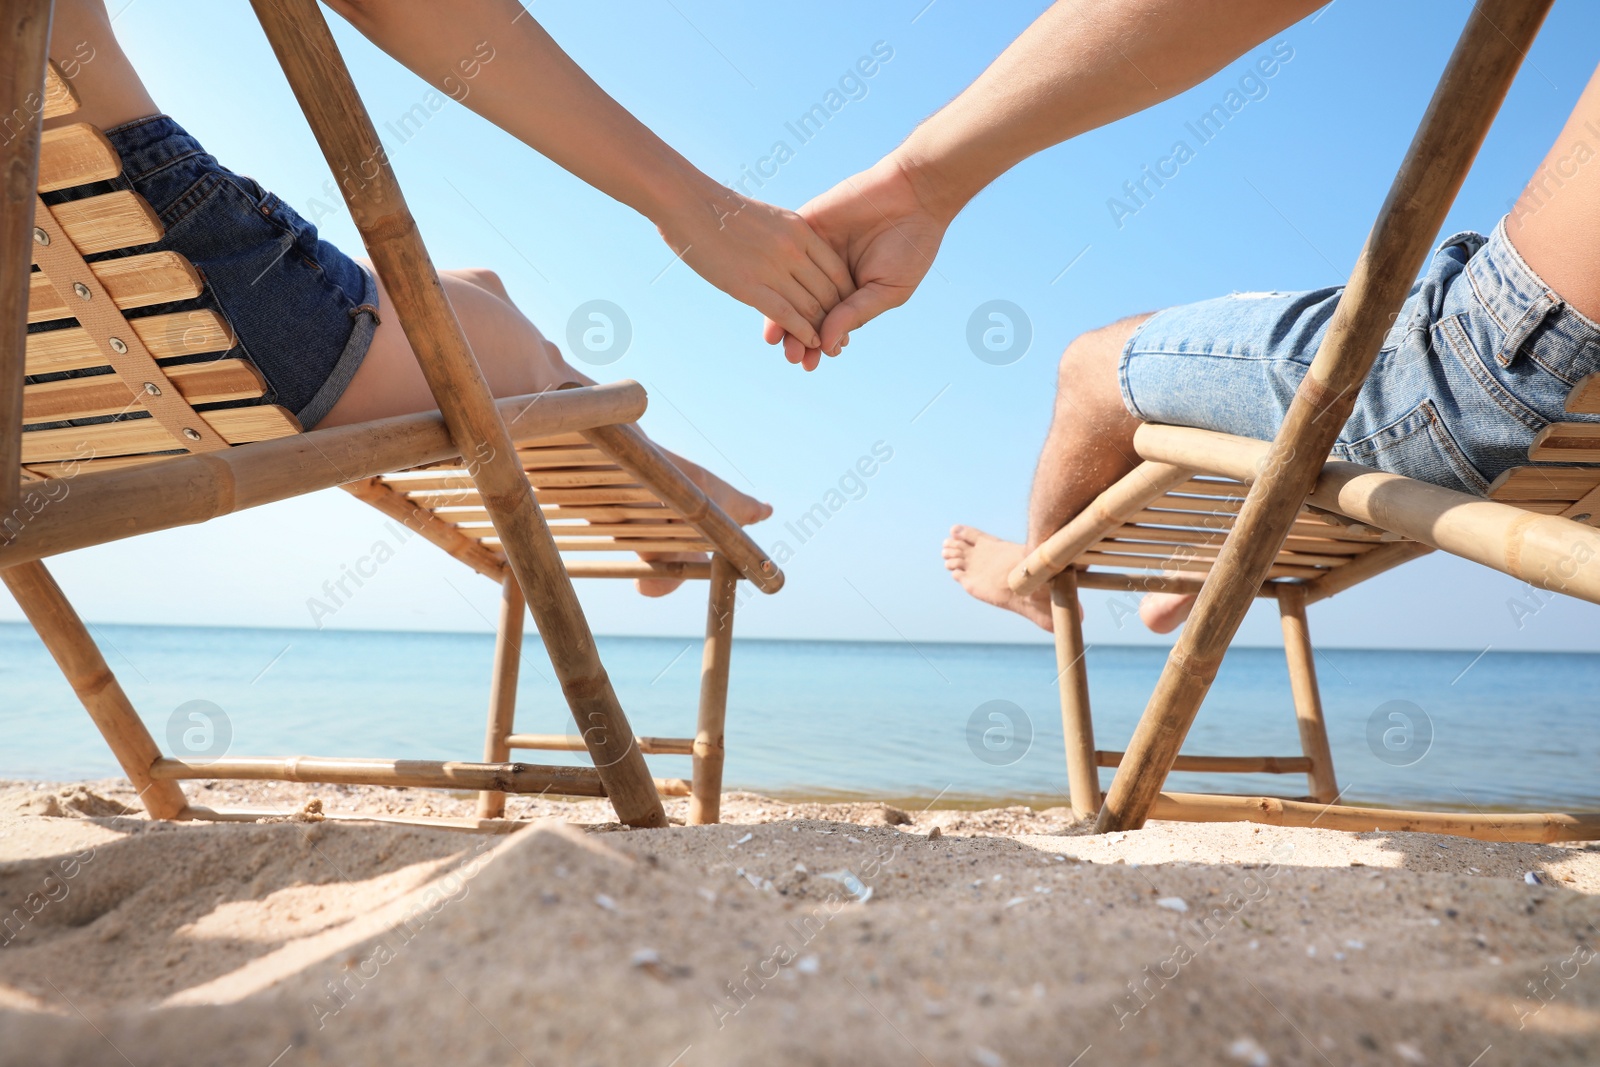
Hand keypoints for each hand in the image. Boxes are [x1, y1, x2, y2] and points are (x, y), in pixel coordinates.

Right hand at [657, 183, 854, 350]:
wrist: (688, 202)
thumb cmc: (722, 212)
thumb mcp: (768, 218)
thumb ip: (787, 238)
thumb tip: (796, 256)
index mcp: (800, 230)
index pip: (837, 270)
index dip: (846, 295)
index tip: (846, 311)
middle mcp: (792, 249)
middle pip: (829, 292)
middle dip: (838, 319)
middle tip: (843, 337)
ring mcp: (772, 268)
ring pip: (811, 307)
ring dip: (822, 332)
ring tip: (829, 347)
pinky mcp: (749, 286)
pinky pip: (787, 315)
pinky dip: (803, 332)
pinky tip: (809, 343)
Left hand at [763, 155, 951, 370]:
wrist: (913, 195)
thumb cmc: (909, 246)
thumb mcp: (886, 289)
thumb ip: (855, 314)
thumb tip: (827, 345)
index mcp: (848, 294)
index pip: (825, 323)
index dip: (815, 344)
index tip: (808, 363)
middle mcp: (826, 276)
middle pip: (801, 310)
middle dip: (795, 335)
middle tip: (790, 356)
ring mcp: (812, 252)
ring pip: (788, 287)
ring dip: (780, 313)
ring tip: (776, 339)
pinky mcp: (804, 227)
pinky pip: (783, 253)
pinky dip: (775, 275)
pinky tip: (770, 295)